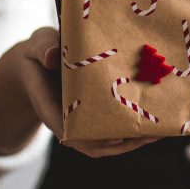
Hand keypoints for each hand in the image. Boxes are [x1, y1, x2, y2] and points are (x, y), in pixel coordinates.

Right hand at [0, 27, 158, 157]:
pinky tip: (148, 129)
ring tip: (153, 136)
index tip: (112, 137)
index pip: (66, 128)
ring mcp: (77, 121)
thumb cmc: (38, 52)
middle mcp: (63, 119)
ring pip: (101, 143)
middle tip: (145, 136)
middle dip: (117, 143)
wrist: (36, 62)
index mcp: (48, 105)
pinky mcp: (88, 118)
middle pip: (89, 143)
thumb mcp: (37, 45)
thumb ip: (42, 48)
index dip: (89, 136)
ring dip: (127, 143)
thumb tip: (50, 56)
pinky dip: (127, 135)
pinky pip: (106, 133)